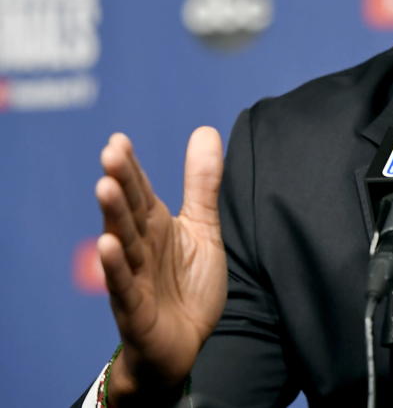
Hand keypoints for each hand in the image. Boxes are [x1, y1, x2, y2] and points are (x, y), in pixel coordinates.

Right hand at [95, 127, 226, 406]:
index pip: (140, 191)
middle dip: (120, 182)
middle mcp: (140, 247)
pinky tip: (107, 245)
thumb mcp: (203, 229)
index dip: (131, 168)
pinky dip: (116, 267)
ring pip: (123, 243)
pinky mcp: (135, 309)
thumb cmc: (188, 285)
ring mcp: (136, 276)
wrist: (185, 344)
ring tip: (104, 187)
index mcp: (155, 226)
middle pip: (129, 210)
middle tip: (110, 153)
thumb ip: (202, 184)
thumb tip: (205, 130)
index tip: (118, 140)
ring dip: (113, 217)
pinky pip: (124, 285)